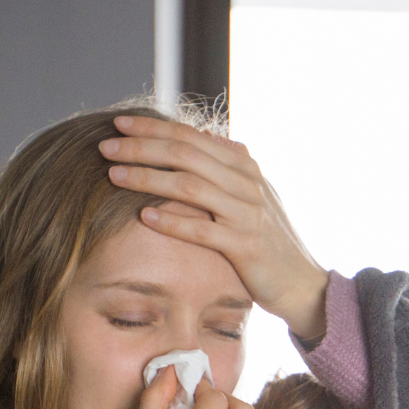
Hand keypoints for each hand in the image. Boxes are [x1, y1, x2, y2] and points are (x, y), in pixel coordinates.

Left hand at [99, 114, 329, 340]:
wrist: (303, 284)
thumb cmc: (270, 243)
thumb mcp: (253, 197)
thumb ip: (228, 168)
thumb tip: (204, 138)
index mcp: (245, 166)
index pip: (191, 136)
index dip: (152, 127)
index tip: (118, 124)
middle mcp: (248, 183)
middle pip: (185, 154)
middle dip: (141, 147)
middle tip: (104, 147)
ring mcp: (249, 213)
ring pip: (190, 186)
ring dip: (148, 178)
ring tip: (114, 176)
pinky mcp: (247, 246)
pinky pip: (203, 229)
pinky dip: (173, 221)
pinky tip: (145, 216)